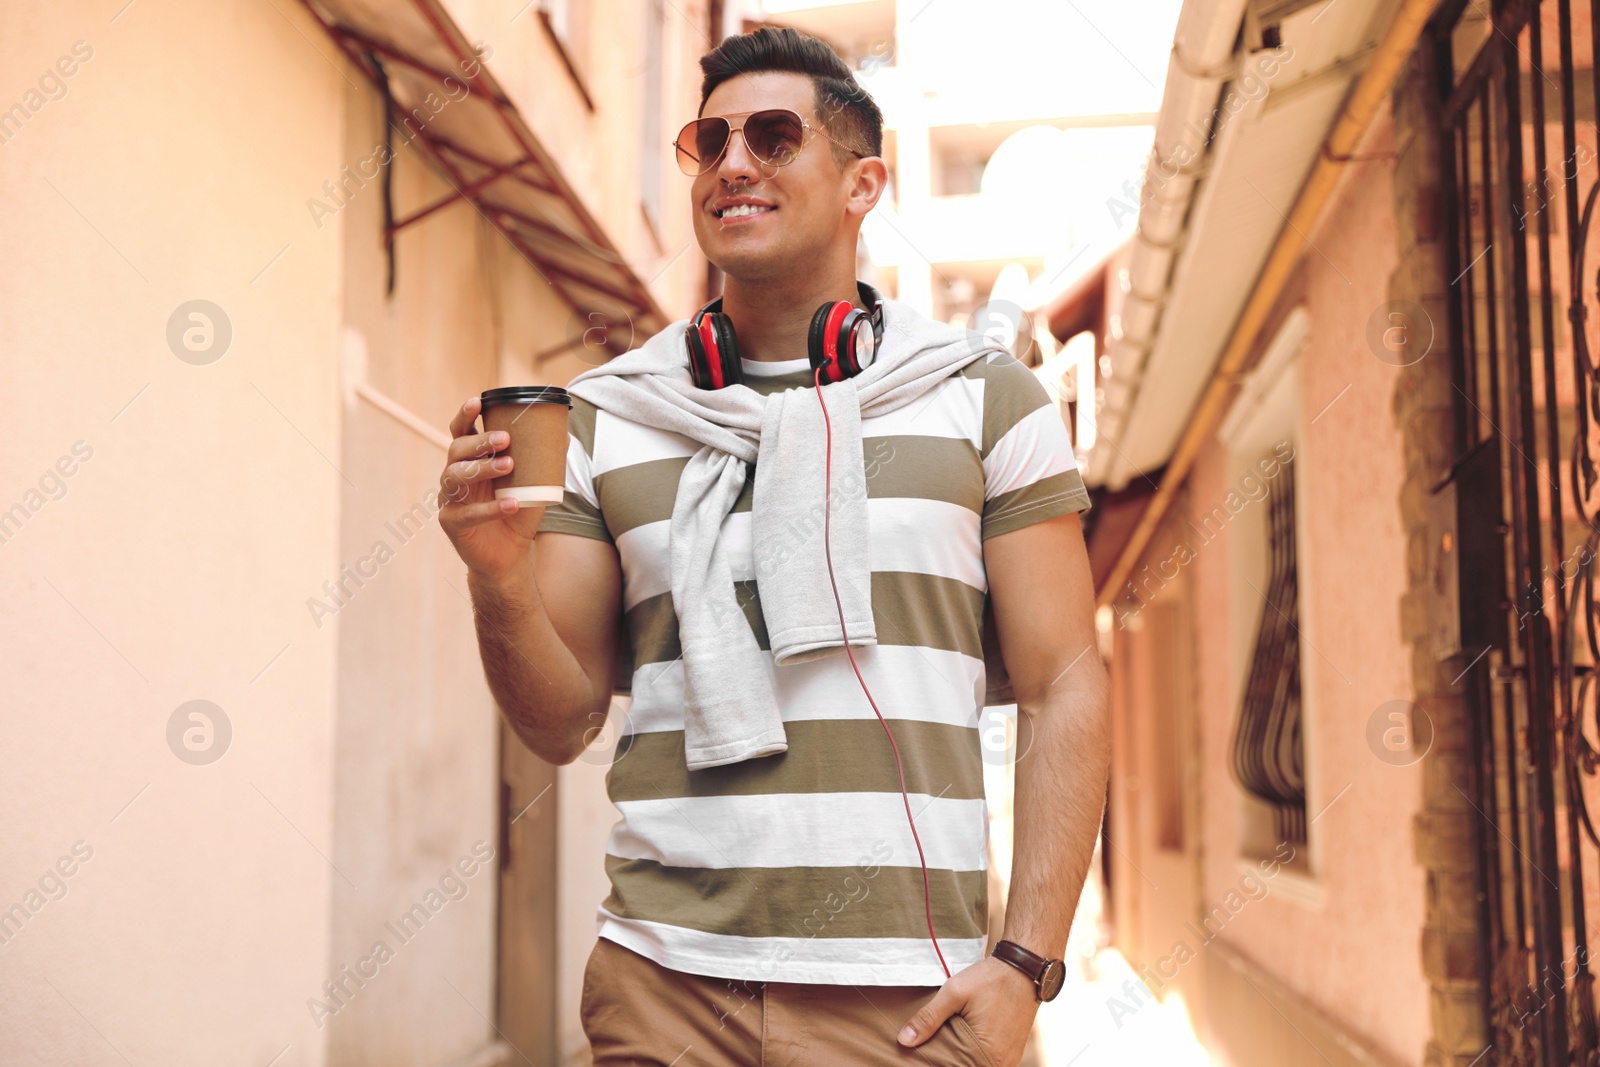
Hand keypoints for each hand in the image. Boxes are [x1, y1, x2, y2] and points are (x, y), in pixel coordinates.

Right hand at [438, 395, 547, 583]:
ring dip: (482, 468)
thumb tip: (565, 436)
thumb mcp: (534, 485)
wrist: (510, 555)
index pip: (461, 431)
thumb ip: (545, 462)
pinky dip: (490, 509)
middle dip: (479, 441)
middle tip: (505, 438)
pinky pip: (466, 514)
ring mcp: (449, 499)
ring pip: (455, 476)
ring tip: (509, 465)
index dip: (465, 415)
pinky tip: (512, 505)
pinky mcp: (451, 523)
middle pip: (456, 449)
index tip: (478, 401)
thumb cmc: (518, 513)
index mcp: (471, 460)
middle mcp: (455, 475)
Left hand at [898, 956, 1038, 1066]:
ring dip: (959, 1059)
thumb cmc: (990, 979)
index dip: (936, 1062)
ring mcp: (1008, 1061)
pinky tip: (959, 1044)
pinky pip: (986, 1063)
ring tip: (944, 1043)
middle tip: (931, 1047)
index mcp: (987, 1055)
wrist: (1023, 968)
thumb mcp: (954, 993)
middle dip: (947, 1060)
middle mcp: (1001, 1064)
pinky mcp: (1011, 1055)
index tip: (922, 1055)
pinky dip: (972, 1056)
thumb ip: (928, 1018)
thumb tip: (904, 1041)